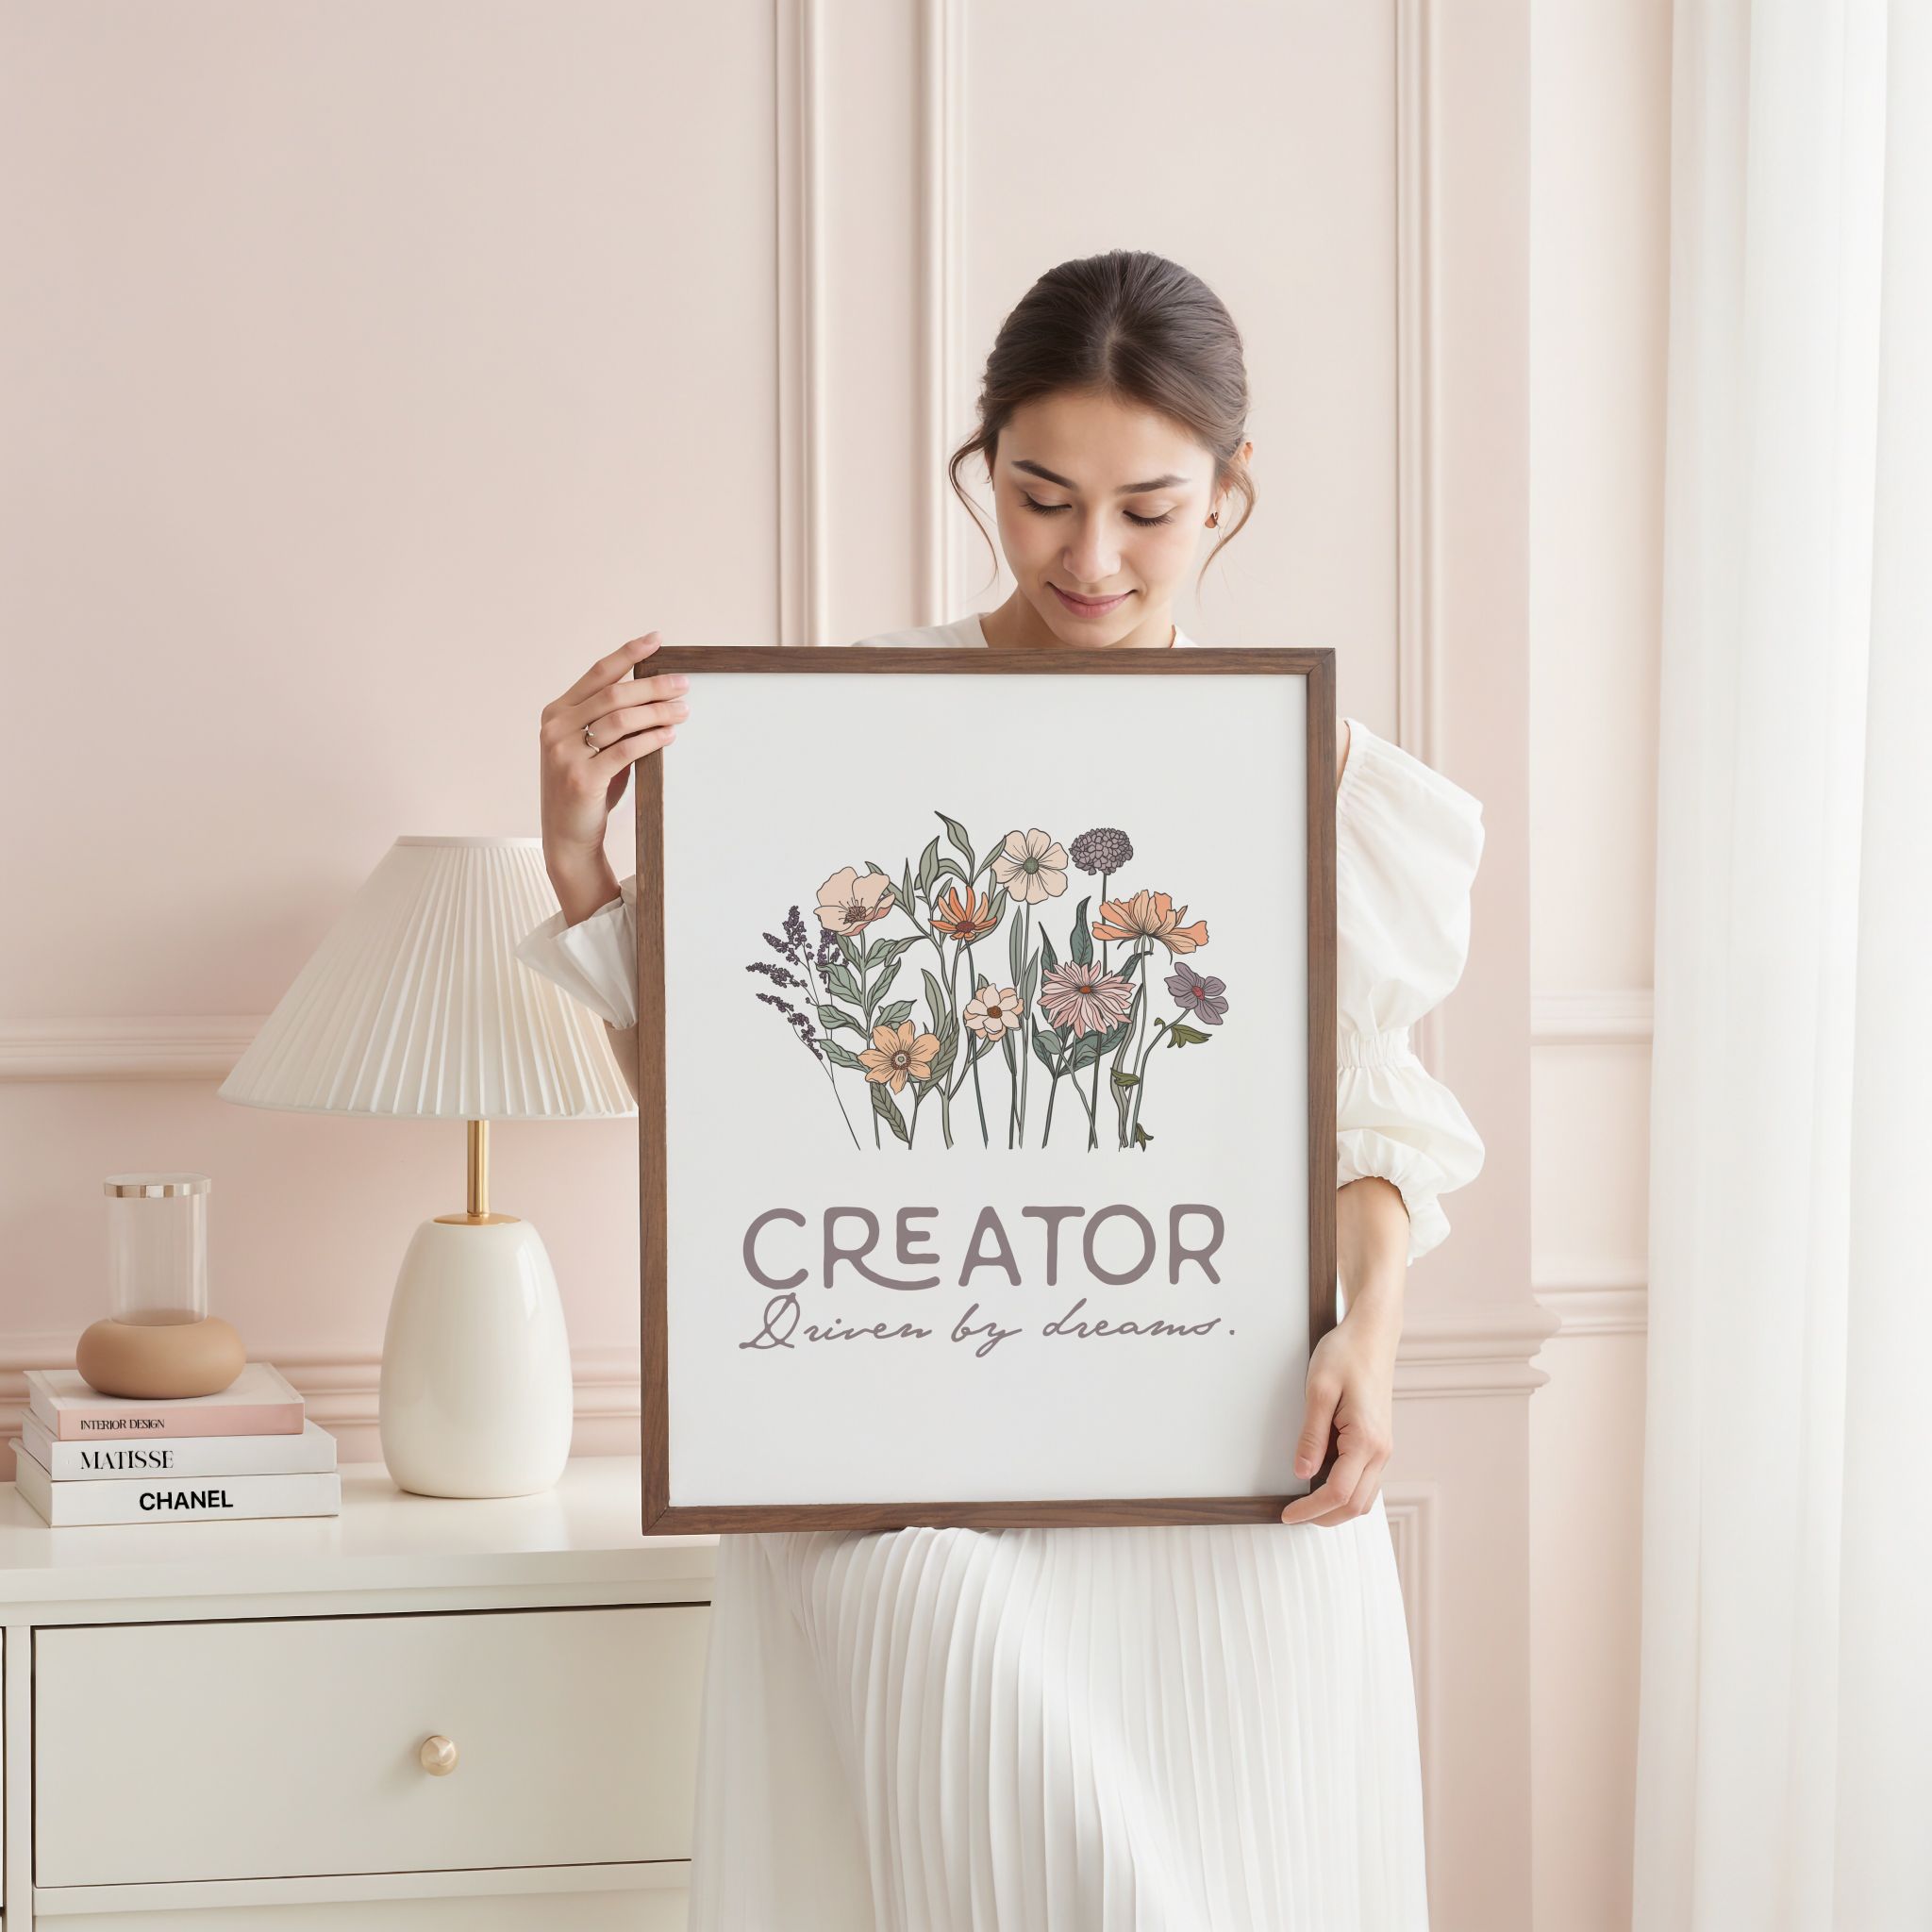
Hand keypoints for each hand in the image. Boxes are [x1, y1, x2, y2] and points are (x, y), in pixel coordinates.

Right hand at [539, 632, 689, 874]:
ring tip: (683, 710)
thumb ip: (609, 722)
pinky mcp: (581, 779)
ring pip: (621, 719)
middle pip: (614, 694)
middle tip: (683, 684)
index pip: (597, 673)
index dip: (628, 654)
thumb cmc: (586, 789)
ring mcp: (565, 753)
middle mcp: (555, 728)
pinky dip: (651, 739)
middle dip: (653, 685)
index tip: (656, 640)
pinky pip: (625, 750)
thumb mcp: (590, 748)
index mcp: (555, 713)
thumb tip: (654, 693)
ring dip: (657, 711)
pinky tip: (670, 735)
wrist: (567, 837)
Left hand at [1280, 1304, 1398, 1527]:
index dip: (1310, 1509)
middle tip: (1294, 1514)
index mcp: (1366, 1440)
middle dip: (1324, 1517)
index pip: (1338, 1492)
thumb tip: (1302, 1473)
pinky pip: (1367, 1480)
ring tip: (1306, 1504)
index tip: (1287, 1514)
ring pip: (1365, 1497)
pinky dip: (1347, 1492)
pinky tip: (1324, 1484)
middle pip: (1355, 1504)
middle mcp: (1381, 1450)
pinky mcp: (1379, 1441)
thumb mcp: (1319, 1392)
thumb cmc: (1345, 1355)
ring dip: (1337, 1508)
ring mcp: (1383, 1447)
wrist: (1372, 1334)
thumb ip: (1311, 1436)